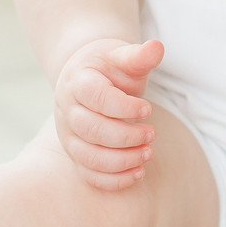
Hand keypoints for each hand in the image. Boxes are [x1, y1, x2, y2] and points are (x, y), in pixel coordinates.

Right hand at [53, 38, 163, 189]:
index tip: (148, 109)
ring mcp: (68, 135)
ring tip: (148, 153)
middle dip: (127, 136)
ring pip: (90, 156)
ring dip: (122, 160)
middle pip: (93, 130)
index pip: (98, 98)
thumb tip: (158, 47)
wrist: (87, 77)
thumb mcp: (124, 57)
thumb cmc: (111, 69)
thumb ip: (139, 55)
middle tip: (152, 134)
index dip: (125, 107)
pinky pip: (89, 174)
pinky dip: (113, 180)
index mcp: (79, 82)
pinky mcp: (75, 154)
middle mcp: (67, 110)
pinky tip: (138, 172)